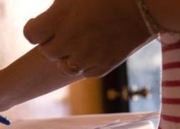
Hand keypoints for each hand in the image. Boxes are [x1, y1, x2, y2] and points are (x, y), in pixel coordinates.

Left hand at [24, 0, 152, 77]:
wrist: (148, 4)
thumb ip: (59, 4)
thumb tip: (51, 11)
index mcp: (59, 18)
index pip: (30, 34)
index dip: (33, 28)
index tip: (39, 23)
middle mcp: (69, 41)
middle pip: (47, 52)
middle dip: (51, 41)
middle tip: (62, 31)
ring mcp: (86, 57)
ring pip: (64, 65)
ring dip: (66, 55)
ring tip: (77, 41)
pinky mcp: (102, 67)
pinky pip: (84, 71)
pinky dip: (85, 63)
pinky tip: (93, 48)